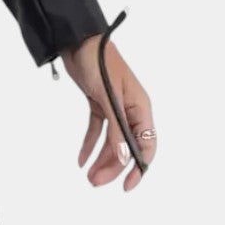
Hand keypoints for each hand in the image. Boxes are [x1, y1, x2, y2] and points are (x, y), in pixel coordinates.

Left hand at [61, 32, 155, 191]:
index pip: (147, 145)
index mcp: (140, 107)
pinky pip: (97, 129)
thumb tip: (125, 159)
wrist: (77, 39)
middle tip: (95, 182)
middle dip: (114, 167)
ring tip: (88, 176)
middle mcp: (130, 109)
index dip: (139, 167)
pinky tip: (81, 158)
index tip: (127, 186)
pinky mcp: (98, 102)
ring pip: (112, 141)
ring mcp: (114, 106)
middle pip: (127, 146)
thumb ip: (117, 128)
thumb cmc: (98, 61)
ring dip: (101, 159)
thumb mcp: (108, 97)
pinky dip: (90, 143)